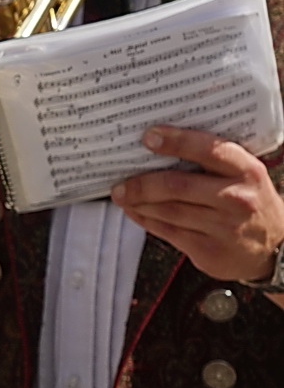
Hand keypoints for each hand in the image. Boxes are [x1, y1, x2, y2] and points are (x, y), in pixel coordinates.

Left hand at [110, 127, 283, 281]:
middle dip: (141, 183)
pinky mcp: (208, 250)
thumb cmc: (251, 202)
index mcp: (246, 171)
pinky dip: (144, 219)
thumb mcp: (245, 176)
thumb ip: (214, 163)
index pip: (209, 150)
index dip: (177, 141)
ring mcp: (222, 227)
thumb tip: (161, 146)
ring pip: (167, 211)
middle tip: (119, 181)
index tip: (149, 137)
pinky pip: (166, 231)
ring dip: (138, 202)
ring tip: (121, 194)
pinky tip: (134, 211)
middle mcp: (236, 198)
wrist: (276, 247)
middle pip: (176, 186)